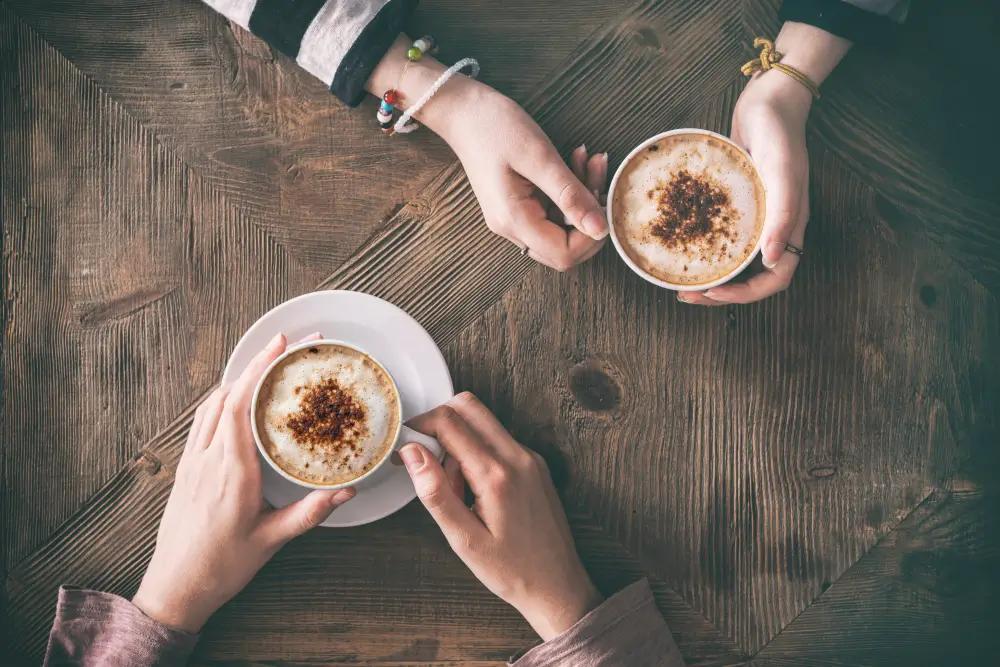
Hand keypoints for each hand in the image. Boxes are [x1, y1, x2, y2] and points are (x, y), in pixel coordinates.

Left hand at [132, 333, 354, 631]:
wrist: (175, 588)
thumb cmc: (221, 567)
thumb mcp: (272, 541)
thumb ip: (310, 513)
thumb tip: (346, 492)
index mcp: (231, 471)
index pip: (242, 404)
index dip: (262, 369)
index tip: (284, 346)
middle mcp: (207, 459)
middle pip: (228, 394)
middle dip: (258, 363)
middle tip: (288, 344)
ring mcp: (192, 461)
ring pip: (212, 403)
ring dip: (239, 377)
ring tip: (267, 363)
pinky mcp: (186, 468)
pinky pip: (203, 420)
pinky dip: (223, 399)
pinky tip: (237, 399)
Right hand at [366, 36, 608, 271]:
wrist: (462, 111)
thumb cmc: (494, 126)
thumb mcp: (538, 157)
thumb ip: (570, 195)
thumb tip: (600, 228)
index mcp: (514, 219)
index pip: (564, 254)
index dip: (591, 236)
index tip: (601, 198)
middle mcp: (511, 228)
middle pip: (564, 248)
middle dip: (589, 216)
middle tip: (596, 172)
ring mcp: (512, 219)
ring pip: (561, 229)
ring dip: (582, 199)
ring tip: (588, 160)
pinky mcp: (516, 207)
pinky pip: (551, 212)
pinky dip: (569, 192)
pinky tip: (576, 162)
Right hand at [400, 392, 602, 640]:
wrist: (557, 586)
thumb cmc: (512, 570)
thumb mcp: (463, 539)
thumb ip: (434, 492)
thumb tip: (412, 452)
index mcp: (496, 475)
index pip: (449, 422)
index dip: (419, 427)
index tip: (405, 447)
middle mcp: (518, 457)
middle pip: (468, 406)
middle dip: (438, 423)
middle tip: (427, 460)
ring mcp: (530, 458)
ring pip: (484, 421)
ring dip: (459, 439)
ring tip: (456, 487)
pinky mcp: (535, 465)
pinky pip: (499, 440)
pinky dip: (478, 451)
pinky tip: (475, 491)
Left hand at [683, 73, 809, 305]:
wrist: (769, 100)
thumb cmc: (779, 131)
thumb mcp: (781, 169)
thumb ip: (781, 212)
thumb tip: (771, 259)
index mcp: (789, 226)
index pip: (775, 278)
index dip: (746, 294)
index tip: (713, 294)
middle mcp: (773, 226)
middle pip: (751, 276)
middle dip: (721, 292)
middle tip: (685, 294)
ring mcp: (756, 216)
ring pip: (735, 259)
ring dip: (711, 274)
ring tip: (681, 279)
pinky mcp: (738, 203)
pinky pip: (722, 234)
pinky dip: (703, 245)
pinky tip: (679, 242)